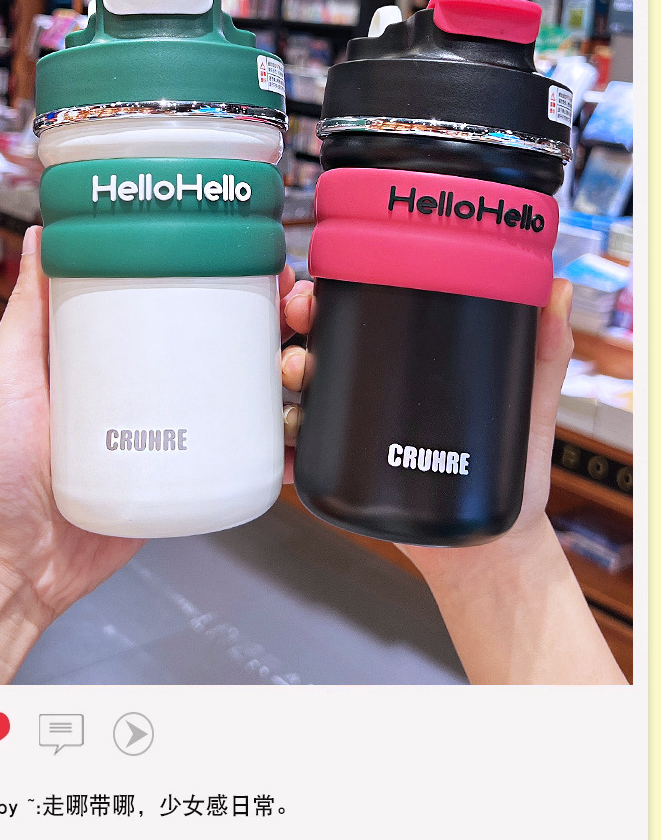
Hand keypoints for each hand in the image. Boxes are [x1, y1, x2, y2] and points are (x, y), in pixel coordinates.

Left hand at [0, 230, 302, 682]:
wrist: (9, 565)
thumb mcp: (7, 375)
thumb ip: (26, 311)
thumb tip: (41, 236)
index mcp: (113, 353)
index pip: (183, 299)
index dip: (231, 275)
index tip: (261, 264)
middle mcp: (147, 389)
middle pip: (232, 342)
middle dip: (279, 323)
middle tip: (293, 317)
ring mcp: (171, 435)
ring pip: (250, 397)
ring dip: (290, 378)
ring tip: (295, 370)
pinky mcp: (184, 481)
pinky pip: (242, 460)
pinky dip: (280, 451)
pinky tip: (296, 439)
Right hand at [280, 277, 625, 683]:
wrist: (495, 549)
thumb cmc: (514, 471)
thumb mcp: (529, 404)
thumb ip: (545, 351)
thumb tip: (561, 291)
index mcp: (401, 358)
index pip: (349, 308)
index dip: (319, 293)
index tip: (310, 291)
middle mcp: (367, 388)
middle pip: (310, 343)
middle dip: (290, 332)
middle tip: (299, 339)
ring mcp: (348, 432)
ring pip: (295, 395)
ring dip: (279, 384)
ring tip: (294, 388)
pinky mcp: (340, 476)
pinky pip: (298, 460)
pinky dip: (281, 454)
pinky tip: (283, 452)